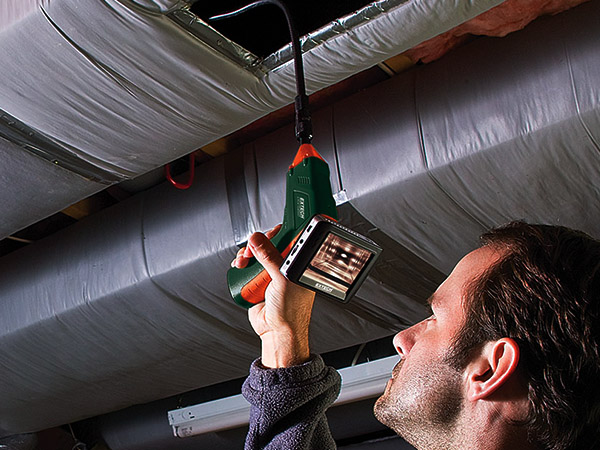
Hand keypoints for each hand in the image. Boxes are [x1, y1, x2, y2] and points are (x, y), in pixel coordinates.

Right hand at [232, 226, 314, 367]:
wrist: (276, 332)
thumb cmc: (291, 311)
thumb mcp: (282, 279)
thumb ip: (270, 258)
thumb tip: (258, 240)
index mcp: (297, 264)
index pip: (289, 239)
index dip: (278, 232)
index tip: (268, 230)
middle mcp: (285, 267)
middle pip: (269, 244)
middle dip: (257, 244)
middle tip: (252, 248)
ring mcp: (270, 274)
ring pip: (256, 254)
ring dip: (246, 254)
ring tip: (243, 260)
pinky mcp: (257, 282)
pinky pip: (248, 267)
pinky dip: (241, 264)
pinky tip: (239, 266)